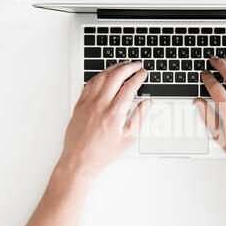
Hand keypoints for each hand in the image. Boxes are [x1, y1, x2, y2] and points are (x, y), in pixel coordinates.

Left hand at [58, 61, 149, 180]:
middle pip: (116, 76)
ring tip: (123, 66)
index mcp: (114, 114)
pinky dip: (99, 76)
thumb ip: (139, 118)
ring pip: (101, 77)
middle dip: (129, 67)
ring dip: (114, 68)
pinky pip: (89, 84)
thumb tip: (146, 103)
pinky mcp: (79, 105)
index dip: (139, 77)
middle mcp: (100, 106)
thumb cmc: (102, 153)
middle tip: (136, 65)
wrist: (79, 160)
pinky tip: (105, 74)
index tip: (143, 74)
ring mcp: (88, 104)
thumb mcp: (127, 139)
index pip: (130, 87)